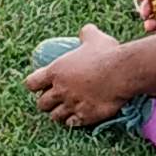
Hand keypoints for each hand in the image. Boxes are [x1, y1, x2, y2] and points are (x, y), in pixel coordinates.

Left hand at [26, 25, 145, 125]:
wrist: (123, 73)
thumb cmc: (107, 54)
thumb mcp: (94, 38)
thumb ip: (86, 34)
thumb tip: (85, 31)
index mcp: (56, 71)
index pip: (31, 84)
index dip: (34, 85)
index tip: (41, 85)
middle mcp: (60, 90)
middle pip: (41, 104)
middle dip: (46, 102)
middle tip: (54, 99)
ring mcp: (71, 105)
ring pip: (55, 117)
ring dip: (59, 113)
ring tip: (66, 109)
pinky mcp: (84, 117)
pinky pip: (71, 124)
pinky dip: (73, 121)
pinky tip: (78, 116)